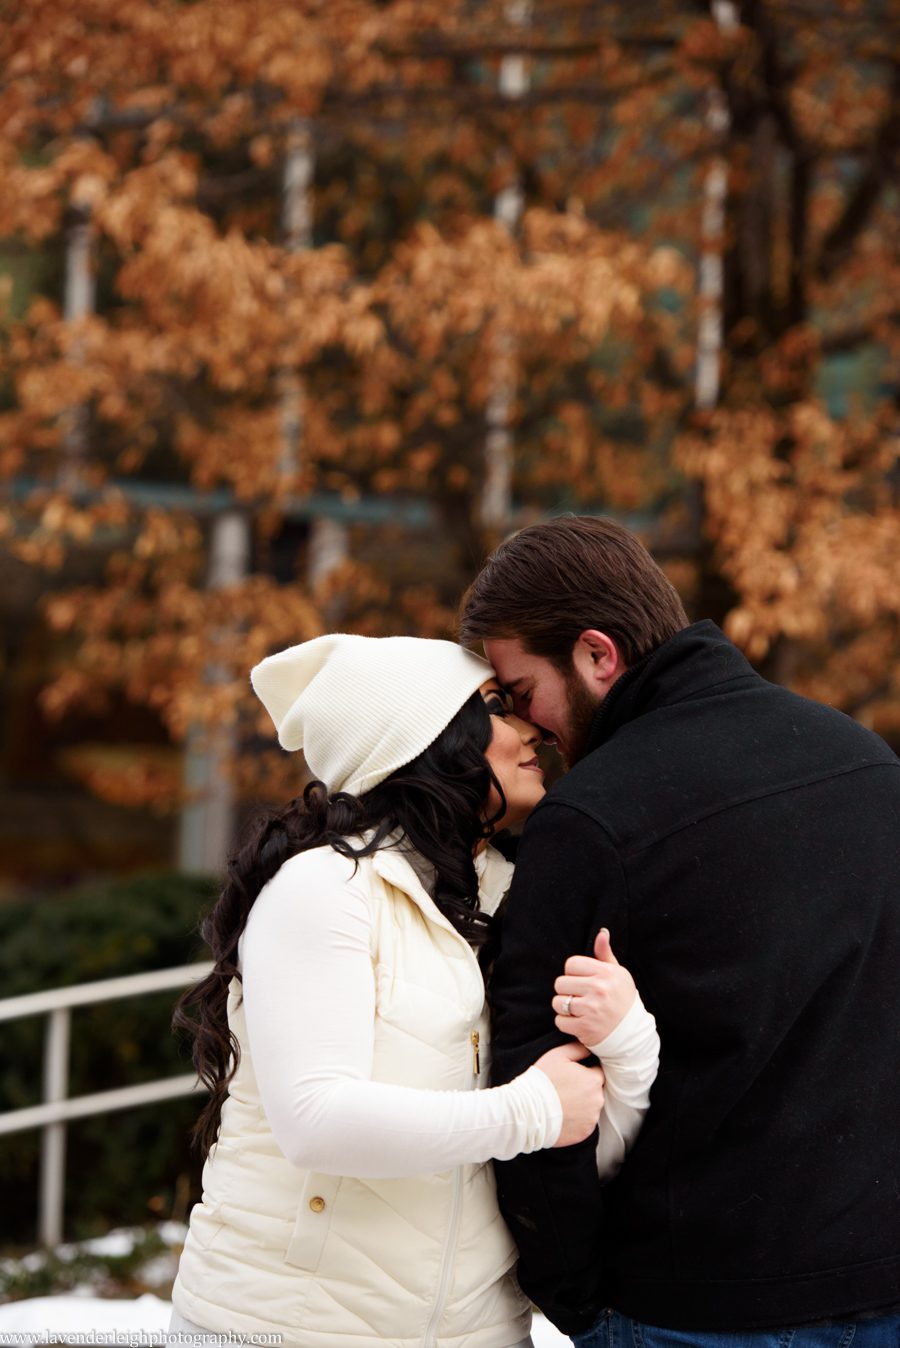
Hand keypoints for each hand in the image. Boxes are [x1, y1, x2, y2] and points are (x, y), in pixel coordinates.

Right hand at [532, 1041, 604, 1146]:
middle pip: (595, 1091)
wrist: (528, 1111)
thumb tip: (589, 1046)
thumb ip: (577, 1048)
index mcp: (593, 1080)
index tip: (571, 1075)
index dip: (584, 1071)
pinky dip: (578, 1120)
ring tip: (563, 1102)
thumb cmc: (542, 1080)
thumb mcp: (558, 1055)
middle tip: (565, 1088)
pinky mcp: (585, 1133)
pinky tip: (563, 1115)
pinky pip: (585, 1123)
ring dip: (582, 1105)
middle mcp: (597, 1100)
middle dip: (584, 1088)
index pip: (597, 1072)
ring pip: (591, 1108)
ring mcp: (592, 1118)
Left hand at [552, 928, 635, 1047]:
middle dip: (567, 991)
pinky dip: (565, 1023)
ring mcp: (591, 1009)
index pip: (571, 964)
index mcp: (606, 973)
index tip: (582, 981)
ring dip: (564, 1007)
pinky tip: (578, 1021)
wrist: (632, 1034)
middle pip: (560, 983)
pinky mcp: (584, 1028)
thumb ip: (605, 954)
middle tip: (579, 996)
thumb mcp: (618, 974)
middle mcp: (599, 989)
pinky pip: (560, 1021)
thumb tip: (602, 932)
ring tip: (578, 1009)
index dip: (573, 973)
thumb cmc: (622, 999)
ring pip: (558, 1002)